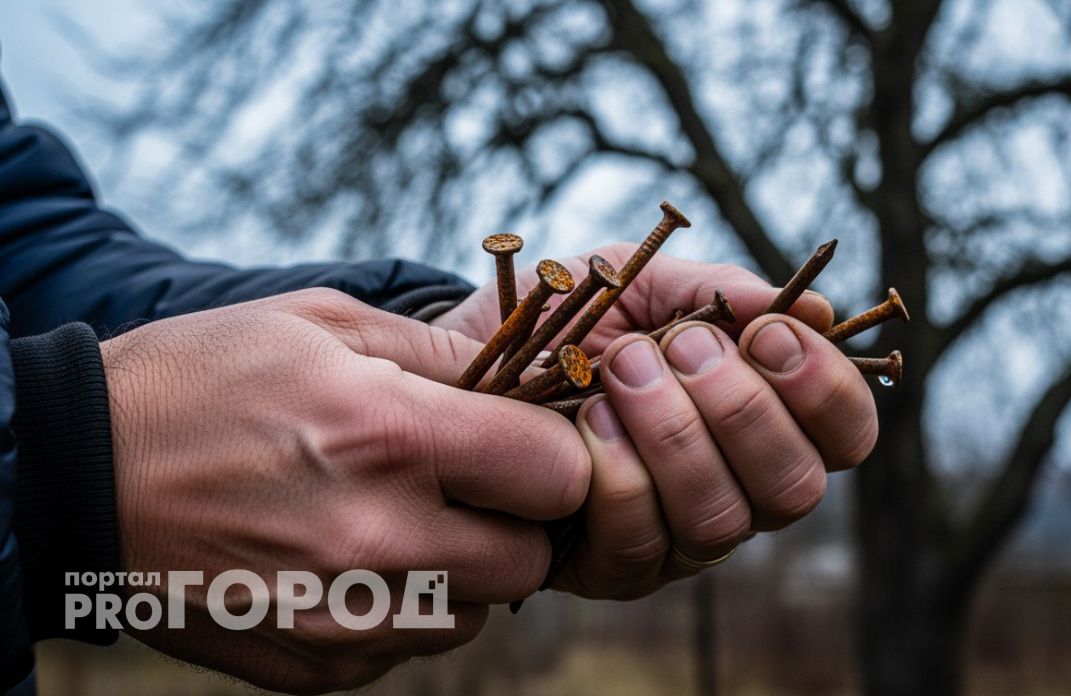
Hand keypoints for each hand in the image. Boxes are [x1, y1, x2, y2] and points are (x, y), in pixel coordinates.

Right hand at [103, 288, 589, 693]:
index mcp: (388, 435)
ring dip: (466, 571)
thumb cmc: (200, 380)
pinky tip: (351, 561)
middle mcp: (378, 538)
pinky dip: (404, 609)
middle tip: (474, 484)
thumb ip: (434, 350)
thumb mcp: (318, 322)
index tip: (531, 439)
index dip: (557, 452)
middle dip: (520, 520)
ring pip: (478, 613)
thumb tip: (518, 370)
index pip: (556, 472)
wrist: (73, 475)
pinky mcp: (314, 664)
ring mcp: (345, 615)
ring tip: (403, 520)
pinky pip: (409, 648)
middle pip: (531, 559)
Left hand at [436, 244, 877, 598]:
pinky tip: (591, 416)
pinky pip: (640, 542)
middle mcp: (739, 491)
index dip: (825, 388)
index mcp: (768, 424)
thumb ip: (722, 290)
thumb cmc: (582, 319)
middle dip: (742, 410)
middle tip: (681, 346)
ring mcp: (679, 539)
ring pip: (721, 520)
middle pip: (795, 488)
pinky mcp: (613, 567)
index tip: (768, 332)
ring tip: (627, 368)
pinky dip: (619, 471)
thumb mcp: (648, 283)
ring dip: (676, 434)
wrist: (479, 350)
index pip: (845, 436)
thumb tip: (812, 309)